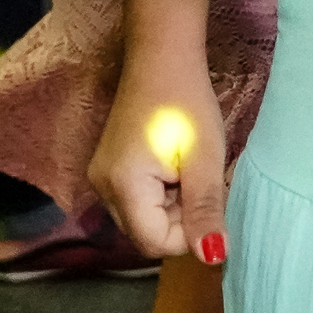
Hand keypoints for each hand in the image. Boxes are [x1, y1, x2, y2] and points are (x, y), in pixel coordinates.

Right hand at [86, 0, 229, 264]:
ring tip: (186, 166)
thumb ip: (205, 211)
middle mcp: (102, 187)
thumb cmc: (186, 101)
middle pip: (146, 234)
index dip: (187, 231)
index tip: (204, 194)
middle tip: (196, 176)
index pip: (155, 243)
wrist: (161, 55)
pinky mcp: (108, 169)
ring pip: (143, 218)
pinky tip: (174, 163)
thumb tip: (212, 257)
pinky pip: (137, 200)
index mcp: (123, 186)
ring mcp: (101, 178)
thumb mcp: (205, 159)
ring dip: (171, 205)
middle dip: (179, 219)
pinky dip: (161, 193)